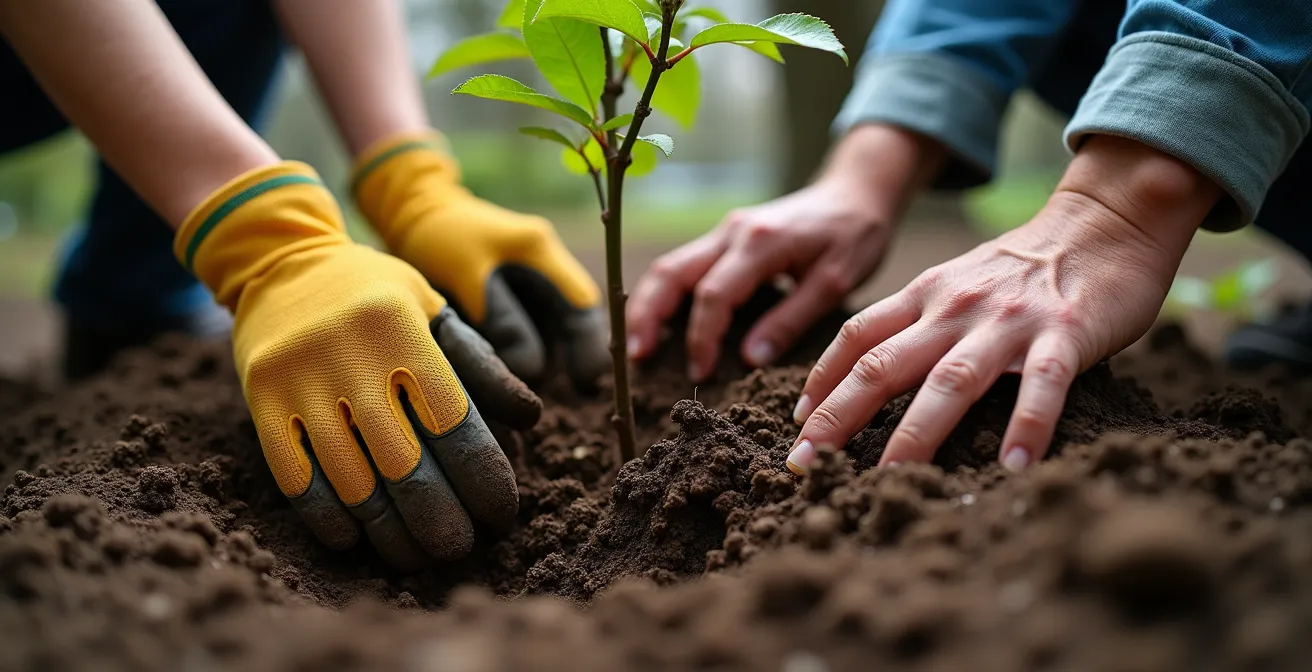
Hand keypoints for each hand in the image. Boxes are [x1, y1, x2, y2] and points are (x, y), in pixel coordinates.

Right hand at [179, 162, 539, 569]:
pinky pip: (295, 474)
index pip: (454, 420)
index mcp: (405, 332)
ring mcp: (300, 380)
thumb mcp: (436, 311)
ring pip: (351, 479)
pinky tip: (354, 539)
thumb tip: (531, 420)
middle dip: (440, 517)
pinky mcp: (262, 400)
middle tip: (461, 548)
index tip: (502, 514)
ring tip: (417, 556)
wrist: (281, 261)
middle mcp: (351, 356)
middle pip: (404, 462)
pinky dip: (326, 515)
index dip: (482, 475)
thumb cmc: (377, 294)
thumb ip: (483, 366)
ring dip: (388, 529)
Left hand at [352, 132, 607, 389]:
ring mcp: (529, 280)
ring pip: (550, 330)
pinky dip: (520, 352)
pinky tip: (504, 371)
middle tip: (542, 393)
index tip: (584, 383)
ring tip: (518, 387)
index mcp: (540, 251)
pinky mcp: (510, 293)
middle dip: (565, 357)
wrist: (411, 211)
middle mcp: (544, 266)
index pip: (583, 304)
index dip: (591, 345)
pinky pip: (526, 329)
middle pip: (572, 321)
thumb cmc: (437, 237)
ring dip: (541, 358)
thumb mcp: (467, 274)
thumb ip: (500, 318)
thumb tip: (531, 370)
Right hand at [626, 124, 942, 380]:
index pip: (713, 295)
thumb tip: (749, 359)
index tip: (700, 373)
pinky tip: (661, 325)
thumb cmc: (855, 235)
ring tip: (639, 346)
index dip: (701, 338)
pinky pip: (684, 265)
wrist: (857, 190)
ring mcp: (724, 231)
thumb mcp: (837, 281)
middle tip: (637, 358)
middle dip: (648, 316)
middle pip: (670, 272)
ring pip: (669, 266)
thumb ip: (791, 320)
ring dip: (649, 306)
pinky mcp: (724, 237)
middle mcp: (732, 231)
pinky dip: (665, 295)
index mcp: (760, 242)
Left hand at [788, 136, 1222, 472]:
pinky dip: (1027, 425)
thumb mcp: (956, 282)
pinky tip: (1014, 467)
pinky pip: (1042, 385)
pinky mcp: (1065, 334)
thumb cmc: (1025, 266)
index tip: (798, 423)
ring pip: (949, 382)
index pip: (856, 337)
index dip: (821, 379)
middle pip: (883, 366)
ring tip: (889, 482)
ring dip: (915, 435)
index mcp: (926, 295)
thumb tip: (871, 376)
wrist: (1105, 222)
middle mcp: (955, 308)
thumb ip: (918, 322)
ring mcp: (1008, 322)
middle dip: (838, 417)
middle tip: (805, 463)